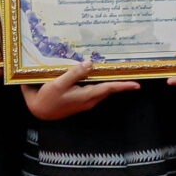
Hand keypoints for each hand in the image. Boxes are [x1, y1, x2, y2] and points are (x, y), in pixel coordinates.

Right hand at [25, 61, 139, 119]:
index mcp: (87, 96)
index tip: (137, 84)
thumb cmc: (47, 98)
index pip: (109, 89)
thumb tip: (90, 64)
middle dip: (119, 82)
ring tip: (117, 72)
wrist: (39, 111)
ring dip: (110, 82)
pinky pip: (94, 89)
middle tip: (129, 72)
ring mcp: (85, 101)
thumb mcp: (58, 84)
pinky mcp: (80, 100)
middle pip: (108, 89)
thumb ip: (74, 74)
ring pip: (102, 90)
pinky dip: (99, 83)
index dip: (123, 86)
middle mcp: (89, 100)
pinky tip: (96, 75)